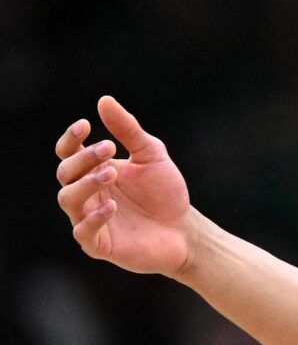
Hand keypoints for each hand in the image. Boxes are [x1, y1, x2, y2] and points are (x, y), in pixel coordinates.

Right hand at [55, 97, 193, 276]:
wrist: (185, 229)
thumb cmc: (165, 193)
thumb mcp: (151, 156)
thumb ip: (129, 130)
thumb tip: (104, 100)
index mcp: (93, 171)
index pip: (68, 152)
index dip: (71, 138)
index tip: (85, 124)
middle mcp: (86, 194)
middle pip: (65, 172)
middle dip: (83, 159)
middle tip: (109, 149)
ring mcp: (89, 218)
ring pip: (68, 199)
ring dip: (86, 184)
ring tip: (112, 174)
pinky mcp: (99, 244)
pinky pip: (83, 231)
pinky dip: (94, 217)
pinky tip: (112, 206)